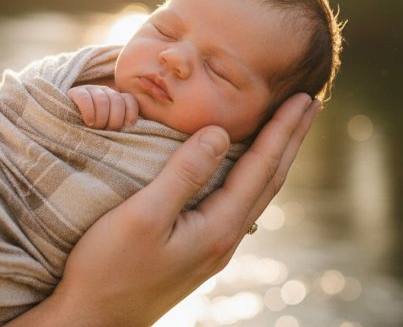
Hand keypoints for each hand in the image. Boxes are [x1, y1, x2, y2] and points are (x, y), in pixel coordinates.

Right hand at [9, 93, 320, 326]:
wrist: (92, 321)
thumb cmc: (108, 269)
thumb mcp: (142, 216)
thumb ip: (183, 173)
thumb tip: (219, 132)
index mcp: (218, 227)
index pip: (261, 167)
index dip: (282, 130)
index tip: (305, 98)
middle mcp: (225, 239)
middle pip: (269, 179)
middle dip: (290, 139)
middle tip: (311, 103)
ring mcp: (213, 248)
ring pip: (256, 193)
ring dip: (275, 157)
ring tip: (288, 131)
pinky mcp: (197, 251)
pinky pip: (238, 202)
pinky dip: (252, 175)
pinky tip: (245, 170)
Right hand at [67, 85, 138, 129]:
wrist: (65, 125)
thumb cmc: (91, 130)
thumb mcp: (108, 126)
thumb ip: (121, 125)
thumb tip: (133, 129)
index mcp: (116, 98)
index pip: (129, 100)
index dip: (130, 113)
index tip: (127, 126)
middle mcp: (105, 91)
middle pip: (117, 101)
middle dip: (114, 120)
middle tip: (107, 130)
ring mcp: (90, 89)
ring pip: (103, 100)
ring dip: (102, 118)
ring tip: (96, 128)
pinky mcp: (75, 92)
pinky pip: (85, 98)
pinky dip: (89, 111)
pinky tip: (89, 122)